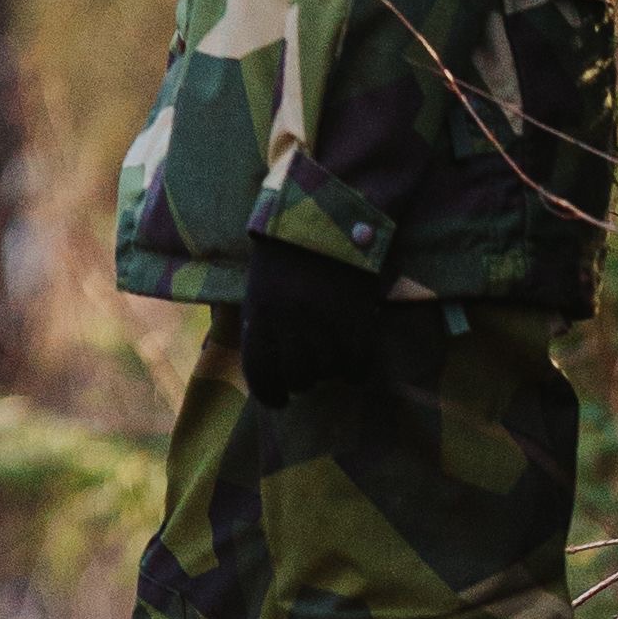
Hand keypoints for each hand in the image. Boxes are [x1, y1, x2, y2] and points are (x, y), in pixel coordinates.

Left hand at [238, 234, 389, 409]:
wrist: (325, 216)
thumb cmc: (285, 254)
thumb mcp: (258, 288)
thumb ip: (258, 327)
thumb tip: (263, 367)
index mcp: (260, 314)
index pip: (261, 374)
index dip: (270, 395)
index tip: (280, 402)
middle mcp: (290, 324)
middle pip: (299, 377)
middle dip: (302, 379)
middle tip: (307, 370)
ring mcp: (326, 323)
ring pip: (329, 372)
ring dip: (329, 370)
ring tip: (330, 354)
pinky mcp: (358, 320)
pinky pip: (359, 365)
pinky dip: (356, 369)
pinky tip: (354, 361)